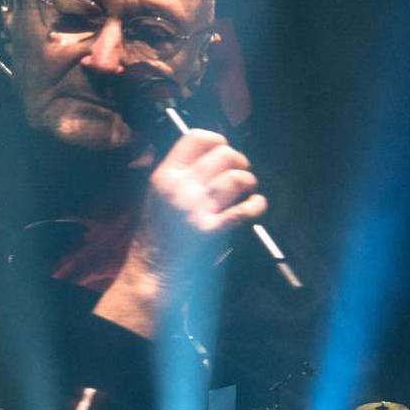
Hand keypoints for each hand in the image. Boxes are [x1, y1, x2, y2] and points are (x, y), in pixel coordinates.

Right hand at [95, 128, 266, 337]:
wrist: (152, 271)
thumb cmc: (157, 235)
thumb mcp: (159, 195)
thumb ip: (181, 174)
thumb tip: (213, 156)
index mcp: (165, 175)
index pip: (196, 137)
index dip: (217, 140)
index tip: (224, 151)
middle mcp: (180, 187)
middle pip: (223, 153)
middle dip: (239, 161)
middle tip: (240, 173)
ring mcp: (195, 209)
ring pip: (236, 178)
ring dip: (248, 181)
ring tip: (247, 191)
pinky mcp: (211, 231)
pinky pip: (244, 209)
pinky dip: (257, 205)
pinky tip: (256, 206)